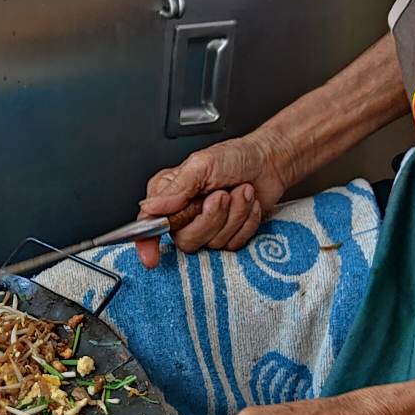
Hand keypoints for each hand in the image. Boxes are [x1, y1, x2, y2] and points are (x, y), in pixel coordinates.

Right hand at [135, 130, 294, 267]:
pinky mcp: (226, 236)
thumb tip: (150, 207)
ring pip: (213, 243)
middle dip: (211, 217)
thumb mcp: (202, 164)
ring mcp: (206, 228)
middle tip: (221, 194)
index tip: (151, 258)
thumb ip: (175, 189)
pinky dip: (246, 222)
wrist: (268, 162)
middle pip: (186, 240)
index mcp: (169, 195)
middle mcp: (184, 215)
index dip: (147, 244)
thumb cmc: (235, 157)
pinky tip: (247, 205)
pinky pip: (233, 245)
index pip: (149, 225)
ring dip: (234, 215)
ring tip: (238, 193)